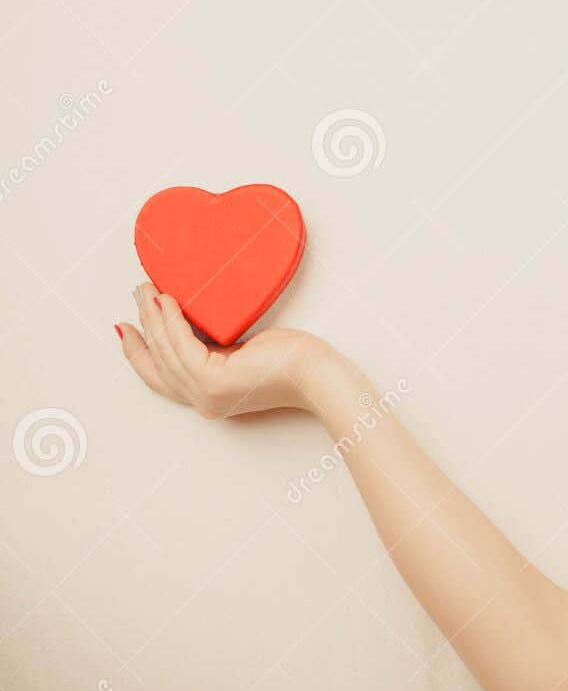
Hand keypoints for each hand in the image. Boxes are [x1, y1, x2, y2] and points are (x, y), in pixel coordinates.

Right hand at [115, 282, 330, 417]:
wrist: (319, 375)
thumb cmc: (293, 361)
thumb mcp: (243, 352)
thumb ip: (217, 347)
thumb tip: (197, 323)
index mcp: (209, 396)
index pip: (160, 377)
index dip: (138, 353)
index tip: (125, 327)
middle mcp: (204, 401)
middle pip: (156, 363)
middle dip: (142, 326)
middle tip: (137, 294)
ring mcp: (208, 395)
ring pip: (166, 352)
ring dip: (152, 317)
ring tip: (146, 289)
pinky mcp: (216, 382)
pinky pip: (182, 346)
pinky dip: (171, 321)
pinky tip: (167, 300)